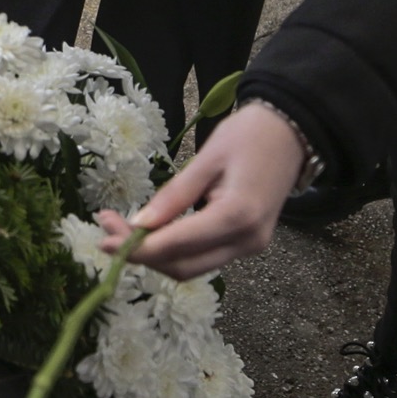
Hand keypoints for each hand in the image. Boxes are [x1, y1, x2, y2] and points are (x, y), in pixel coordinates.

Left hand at [98, 101, 307, 278]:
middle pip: (183, 267)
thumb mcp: (206, 158)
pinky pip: (204, 256)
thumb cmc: (250, 134)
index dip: (137, 248)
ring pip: (193, 267)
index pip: (178, 246)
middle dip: (141, 255)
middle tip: (106, 230)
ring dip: (155, 255)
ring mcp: (250, 247)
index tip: (104, 240)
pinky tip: (152, 231)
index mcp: (237, 216)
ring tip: (121, 228)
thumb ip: (175, 195)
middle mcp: (247, 241)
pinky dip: (175, 249)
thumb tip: (139, 224)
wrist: (292, 131)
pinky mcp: (247, 243)